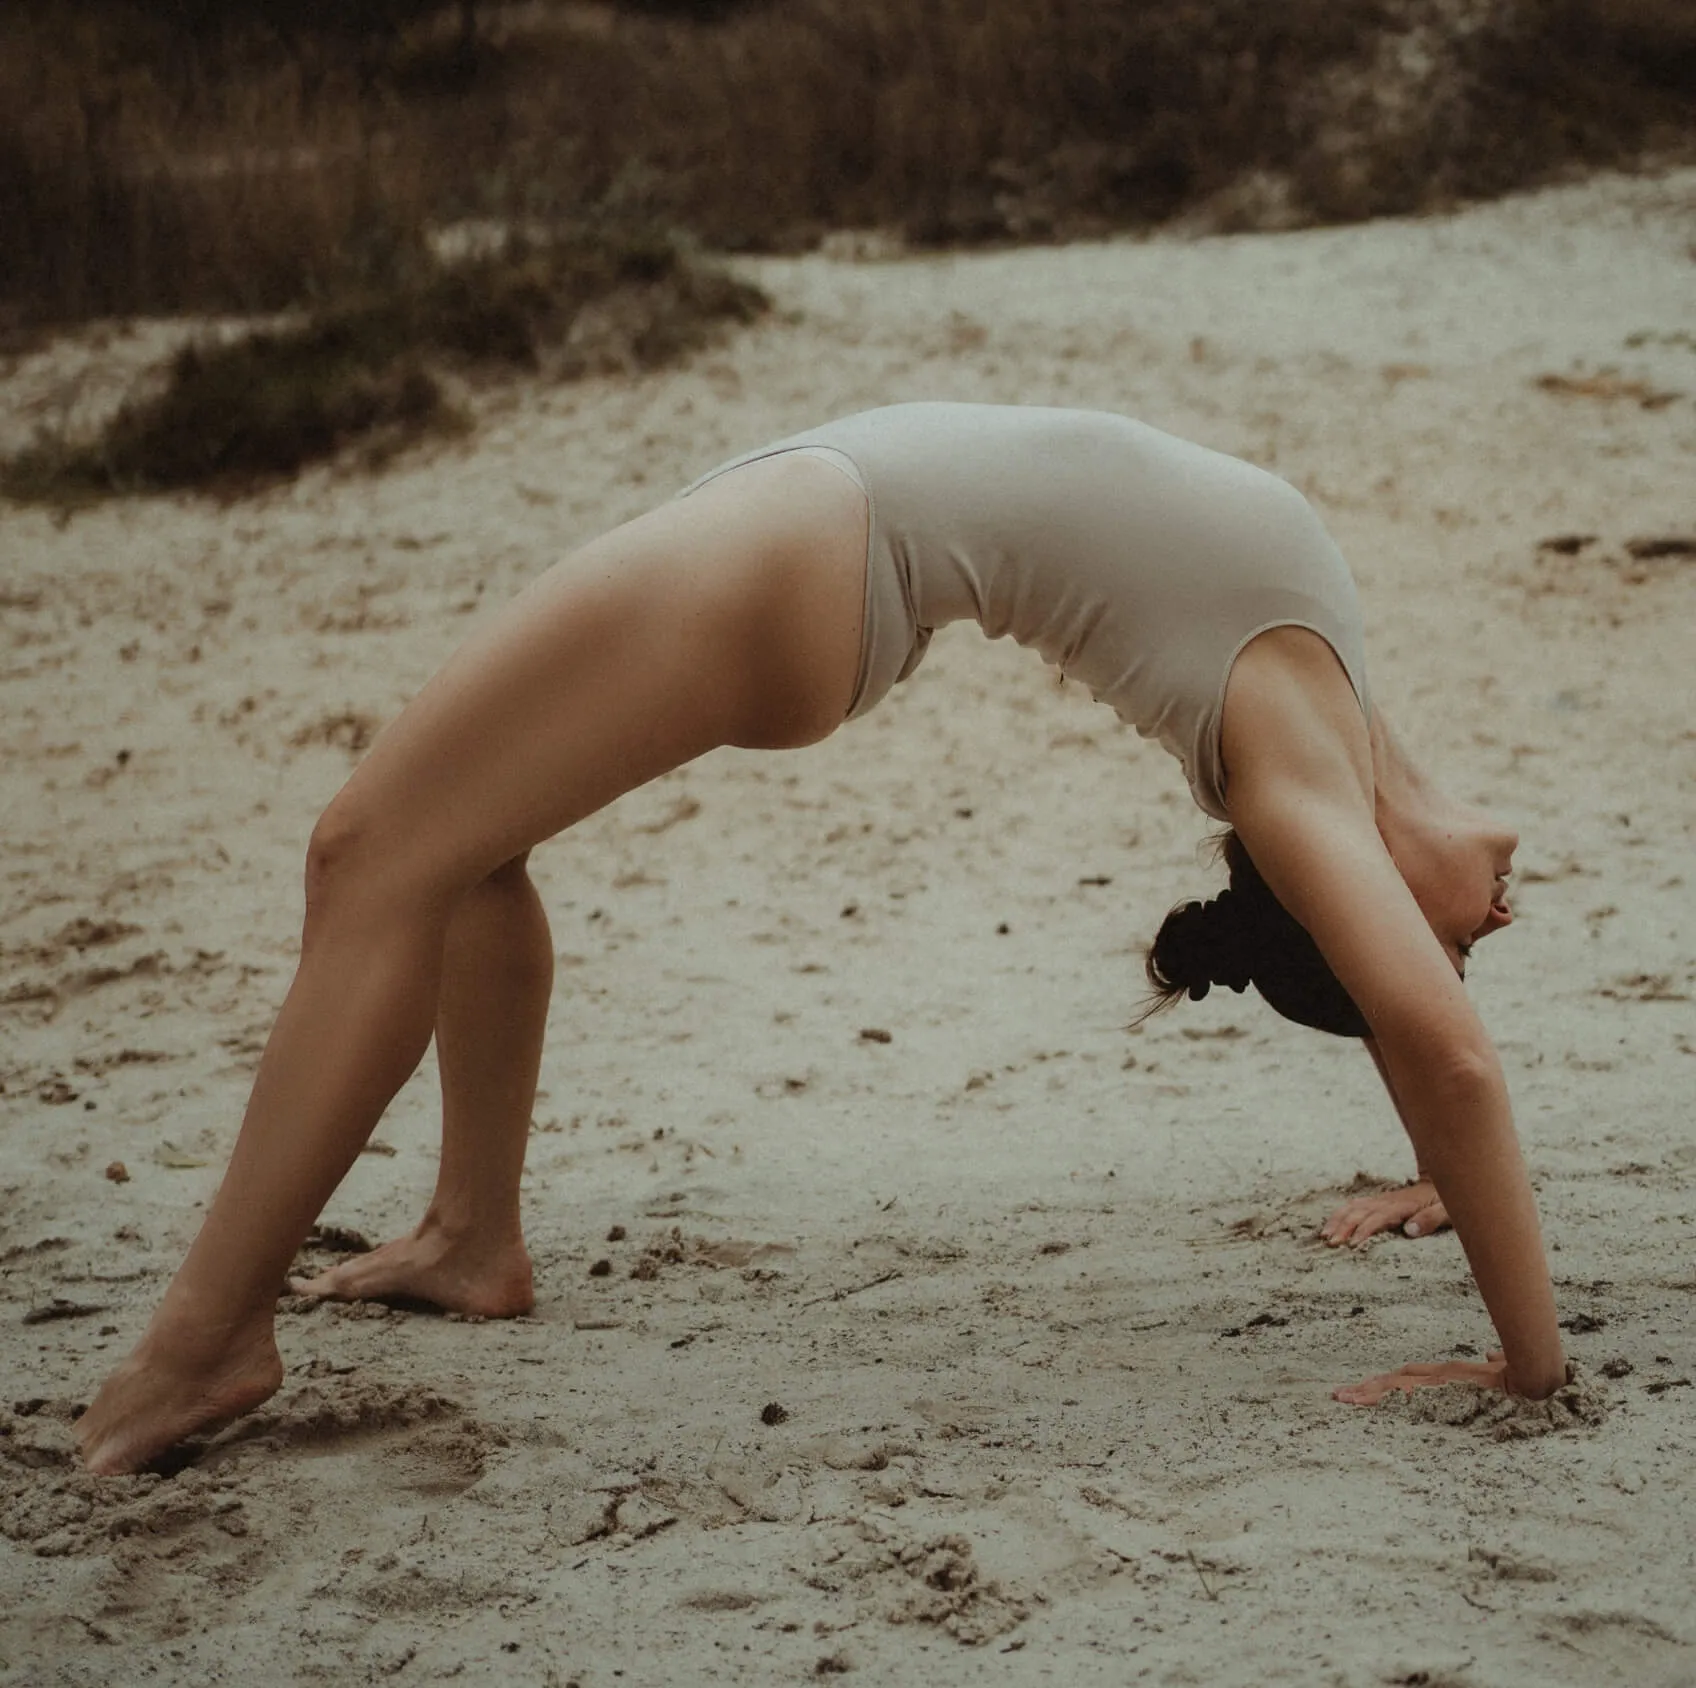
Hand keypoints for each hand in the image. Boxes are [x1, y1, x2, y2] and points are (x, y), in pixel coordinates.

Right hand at [1320, 1176, 1448, 1246]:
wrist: (1443, 1179)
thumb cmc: (1446, 1201)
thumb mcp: (1447, 1212)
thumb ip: (1430, 1220)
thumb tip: (1409, 1230)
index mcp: (1402, 1206)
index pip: (1377, 1218)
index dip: (1363, 1231)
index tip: (1352, 1245)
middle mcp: (1387, 1202)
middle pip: (1359, 1212)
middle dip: (1343, 1227)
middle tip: (1330, 1243)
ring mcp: (1381, 1200)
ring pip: (1353, 1207)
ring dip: (1337, 1220)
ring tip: (1324, 1235)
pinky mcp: (1379, 1202)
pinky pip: (1355, 1205)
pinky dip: (1341, 1214)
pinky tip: (1333, 1224)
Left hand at [1333, 1351, 1506, 1405]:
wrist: (1533, 1379)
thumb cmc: (1522, 1377)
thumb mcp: (1503, 1372)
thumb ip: (1494, 1364)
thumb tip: (1491, 1354)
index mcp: (1450, 1374)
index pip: (1410, 1377)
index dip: (1386, 1382)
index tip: (1365, 1388)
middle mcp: (1440, 1376)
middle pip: (1395, 1380)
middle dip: (1367, 1388)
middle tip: (1340, 1394)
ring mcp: (1440, 1384)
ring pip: (1394, 1387)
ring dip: (1367, 1393)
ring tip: (1342, 1398)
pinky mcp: (1442, 1392)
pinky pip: (1405, 1396)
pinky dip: (1383, 1399)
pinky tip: (1364, 1403)